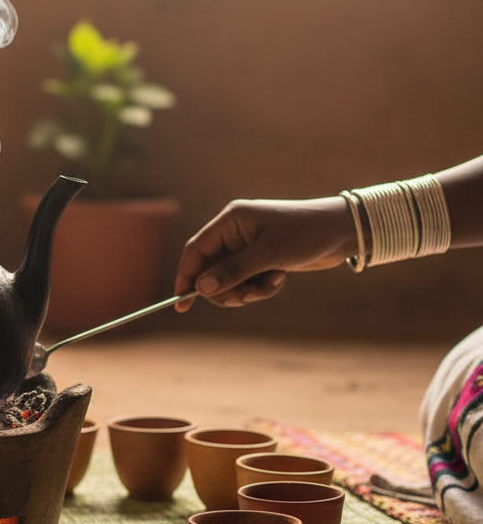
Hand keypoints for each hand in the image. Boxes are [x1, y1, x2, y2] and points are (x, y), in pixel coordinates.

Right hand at [174, 196, 355, 308]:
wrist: (342, 232)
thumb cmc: (306, 234)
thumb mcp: (268, 254)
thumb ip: (233, 271)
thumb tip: (201, 289)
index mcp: (230, 221)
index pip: (196, 250)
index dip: (186, 276)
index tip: (181, 303)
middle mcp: (235, 233)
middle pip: (210, 269)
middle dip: (225, 289)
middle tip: (243, 298)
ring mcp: (247, 247)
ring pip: (229, 280)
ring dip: (245, 290)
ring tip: (267, 287)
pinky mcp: (260, 259)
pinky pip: (246, 282)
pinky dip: (259, 288)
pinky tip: (278, 280)